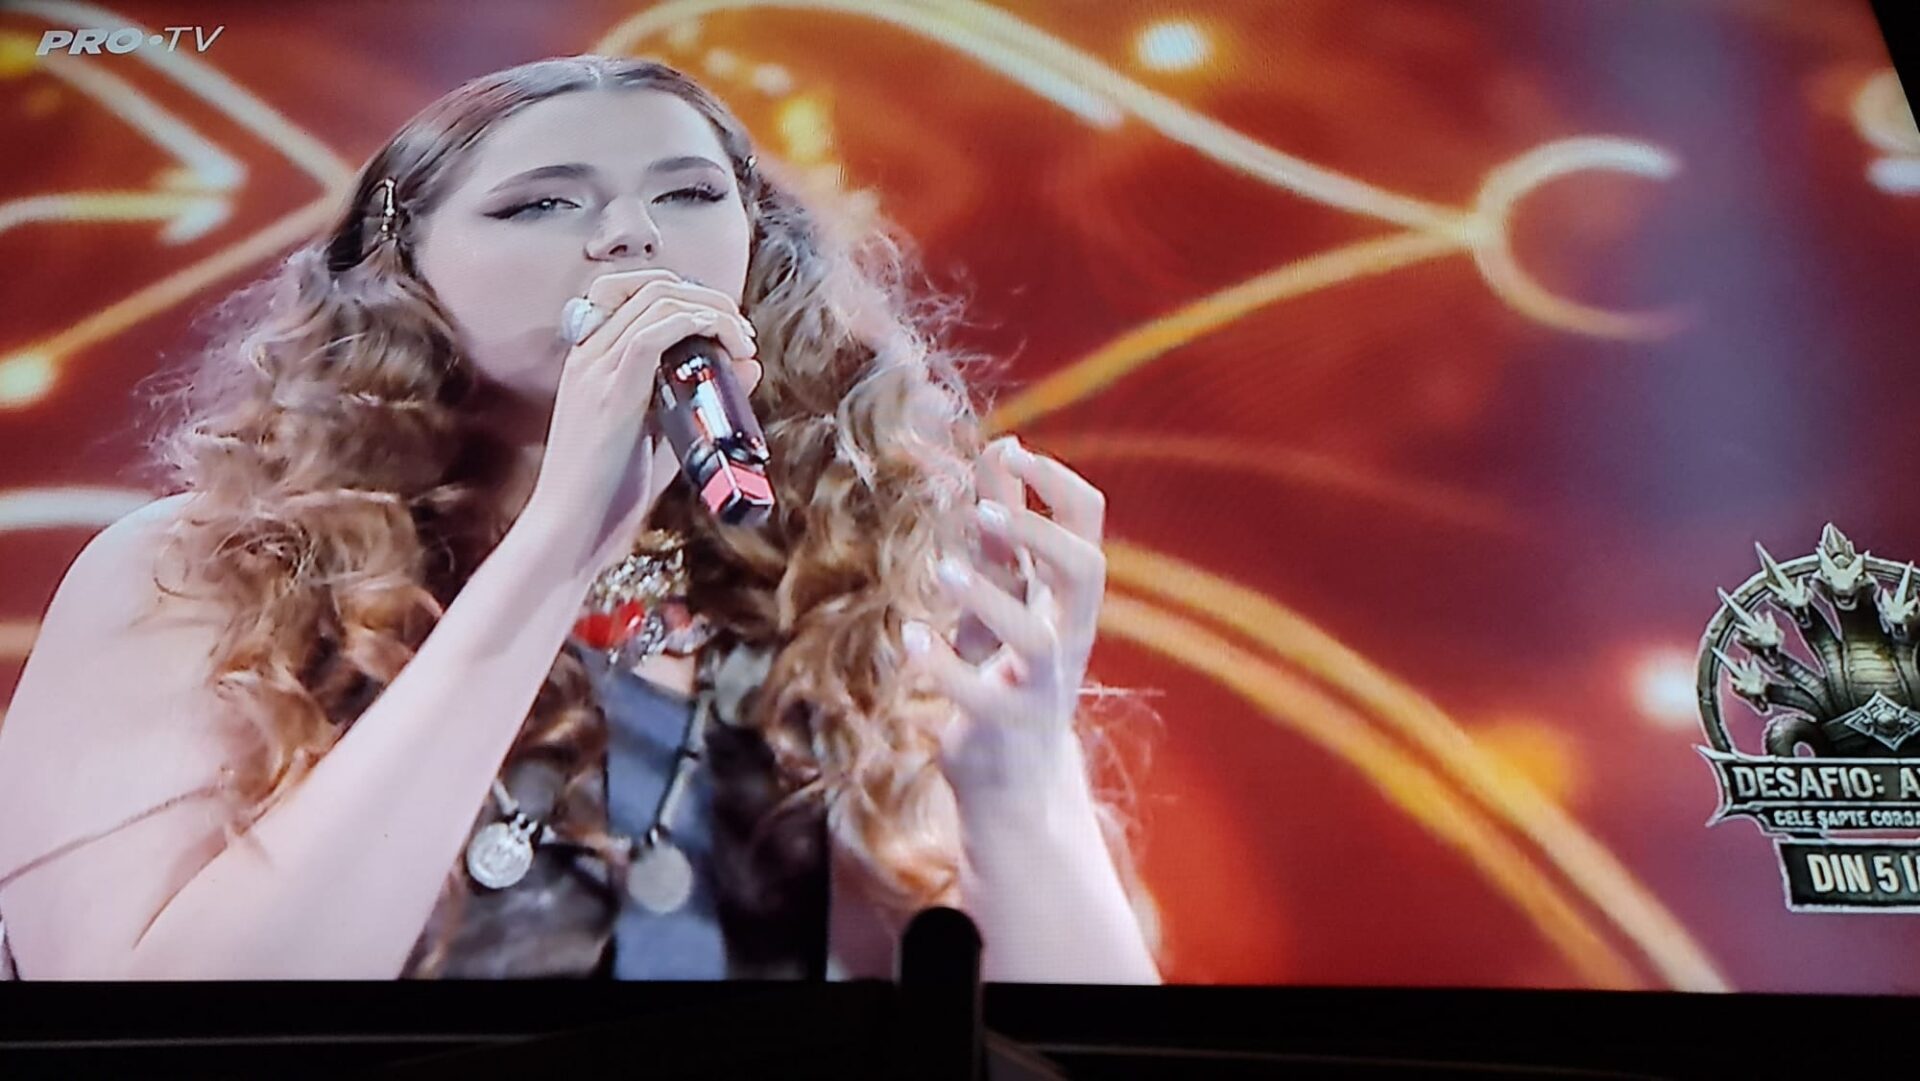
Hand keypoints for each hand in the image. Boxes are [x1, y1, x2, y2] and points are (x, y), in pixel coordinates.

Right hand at [521, 269, 762, 572]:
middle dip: (705, 296)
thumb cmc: (608, 496)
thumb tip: (748, 369)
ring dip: (711, 310)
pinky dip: (697, 325)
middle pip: (648, 285)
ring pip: (656, 301)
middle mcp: (587, 355)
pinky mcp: (610, 392)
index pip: (631, 292)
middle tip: (741, 330)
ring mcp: (595, 370)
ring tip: (742, 340)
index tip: (723, 326)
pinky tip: (726, 343)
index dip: (683, 294)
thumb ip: (698, 400)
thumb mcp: (661, 437)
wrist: (567, 532)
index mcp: (590, 361)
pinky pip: (653, 333)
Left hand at [905, 436, 1108, 798]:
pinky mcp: (1001, 727)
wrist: (1013, 784)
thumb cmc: (1008, 674)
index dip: (1057, 482)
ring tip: (939, 567)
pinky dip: (944, 663)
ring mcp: (1038, 686)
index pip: (1088, 526)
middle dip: (1038, 532)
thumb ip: (1004, 531)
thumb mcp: (1008, 597)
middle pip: (1084, 571)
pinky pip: (979, 696)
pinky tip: (912, 637)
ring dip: (987, 596)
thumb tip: (1001, 447)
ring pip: (1034, 638)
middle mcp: (1065, 638)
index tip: (1010, 449)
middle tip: (981, 508)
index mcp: (1068, 600)